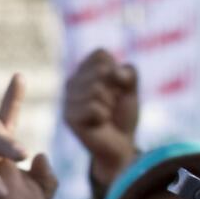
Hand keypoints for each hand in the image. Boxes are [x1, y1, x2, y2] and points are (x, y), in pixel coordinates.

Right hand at [64, 49, 137, 185]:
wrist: (120, 144)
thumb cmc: (123, 114)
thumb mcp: (132, 88)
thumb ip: (128, 73)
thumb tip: (110, 72)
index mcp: (83, 70)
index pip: (100, 55)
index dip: (116, 71)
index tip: (116, 87)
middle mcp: (71, 82)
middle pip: (100, 71)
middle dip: (114, 89)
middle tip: (111, 104)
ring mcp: (67, 100)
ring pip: (96, 90)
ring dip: (109, 105)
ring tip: (105, 115)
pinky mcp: (69, 117)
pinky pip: (94, 108)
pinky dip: (104, 116)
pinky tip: (99, 124)